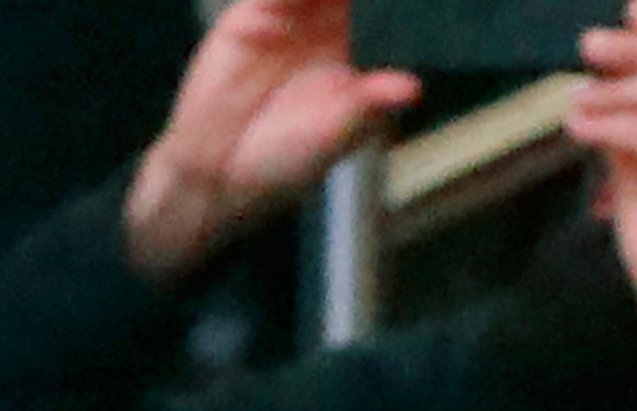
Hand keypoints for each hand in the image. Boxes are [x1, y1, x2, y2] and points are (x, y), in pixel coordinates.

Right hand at [125, 0, 419, 280]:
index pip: (377, 17)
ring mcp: (288, 21)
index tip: (413, 1)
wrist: (223, 167)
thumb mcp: (336, 133)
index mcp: (355, 58)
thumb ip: (370, 103)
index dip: (389, 8)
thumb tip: (412, 88)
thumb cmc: (287, 159)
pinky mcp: (251, 16)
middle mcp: (322, 33)